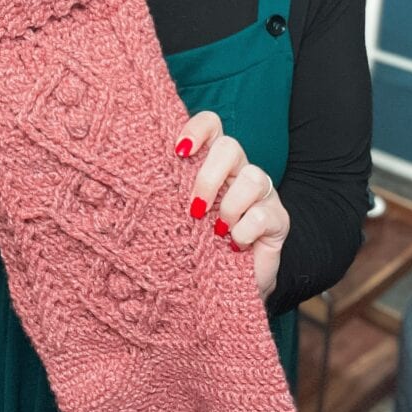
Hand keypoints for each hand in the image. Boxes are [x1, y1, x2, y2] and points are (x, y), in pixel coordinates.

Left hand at [175, 111, 289, 300]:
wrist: (224, 287)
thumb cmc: (195, 248)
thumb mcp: (176, 218)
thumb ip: (165, 195)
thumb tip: (133, 181)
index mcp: (212, 164)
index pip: (211, 124)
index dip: (197, 129)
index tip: (178, 151)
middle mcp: (238, 172)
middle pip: (230, 147)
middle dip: (208, 177)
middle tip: (194, 209)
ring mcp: (262, 194)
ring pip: (253, 177)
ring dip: (229, 206)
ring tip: (216, 231)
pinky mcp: (278, 219)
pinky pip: (263, 214)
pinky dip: (244, 231)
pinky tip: (234, 245)